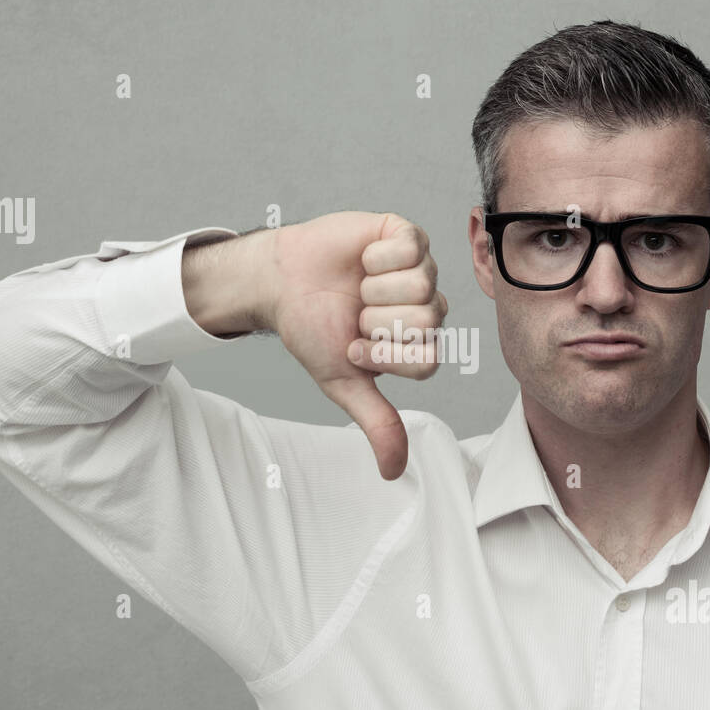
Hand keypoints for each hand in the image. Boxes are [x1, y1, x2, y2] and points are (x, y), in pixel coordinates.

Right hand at [271, 212, 447, 479]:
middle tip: (355, 314)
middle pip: (428, 323)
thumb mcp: (344, 382)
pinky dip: (378, 258)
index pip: (427, 361)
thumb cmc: (313, 329)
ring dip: (375, 289)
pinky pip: (413, 248)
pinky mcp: (406, 237)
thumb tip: (394, 472)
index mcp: (417, 344)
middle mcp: (426, 308)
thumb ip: (377, 423)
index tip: (354, 347)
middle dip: (378, 321)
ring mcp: (420, 270)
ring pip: (422, 285)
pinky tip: (362, 261)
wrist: (281, 282)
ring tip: (357, 287)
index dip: (384, 356)